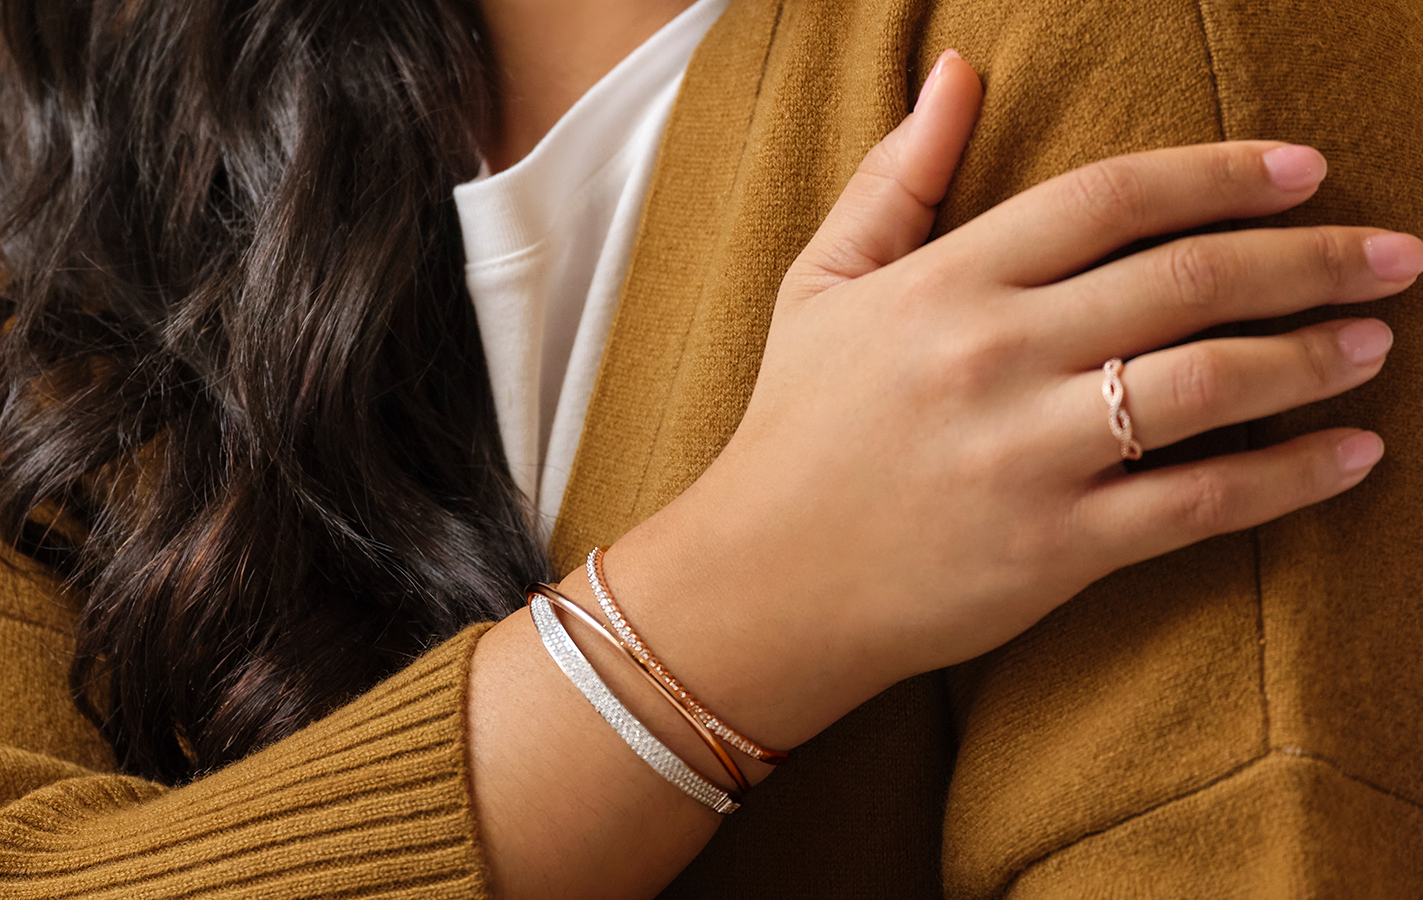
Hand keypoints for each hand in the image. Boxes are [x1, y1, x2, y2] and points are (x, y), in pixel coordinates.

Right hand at [605, 52, 1418, 749]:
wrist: (762, 583)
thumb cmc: (795, 427)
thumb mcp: (822, 285)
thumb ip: (895, 178)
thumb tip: (956, 72)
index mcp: (945, 283)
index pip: (1111, 199)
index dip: (1222, 173)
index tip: (1307, 171)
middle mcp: (993, 355)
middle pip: (1187, 279)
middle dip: (1311, 258)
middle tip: (1394, 254)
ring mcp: (1026, 454)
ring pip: (1210, 383)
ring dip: (1314, 357)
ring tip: (1376, 342)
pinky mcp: (1053, 548)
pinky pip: (1199, 502)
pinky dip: (1289, 477)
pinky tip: (1353, 457)